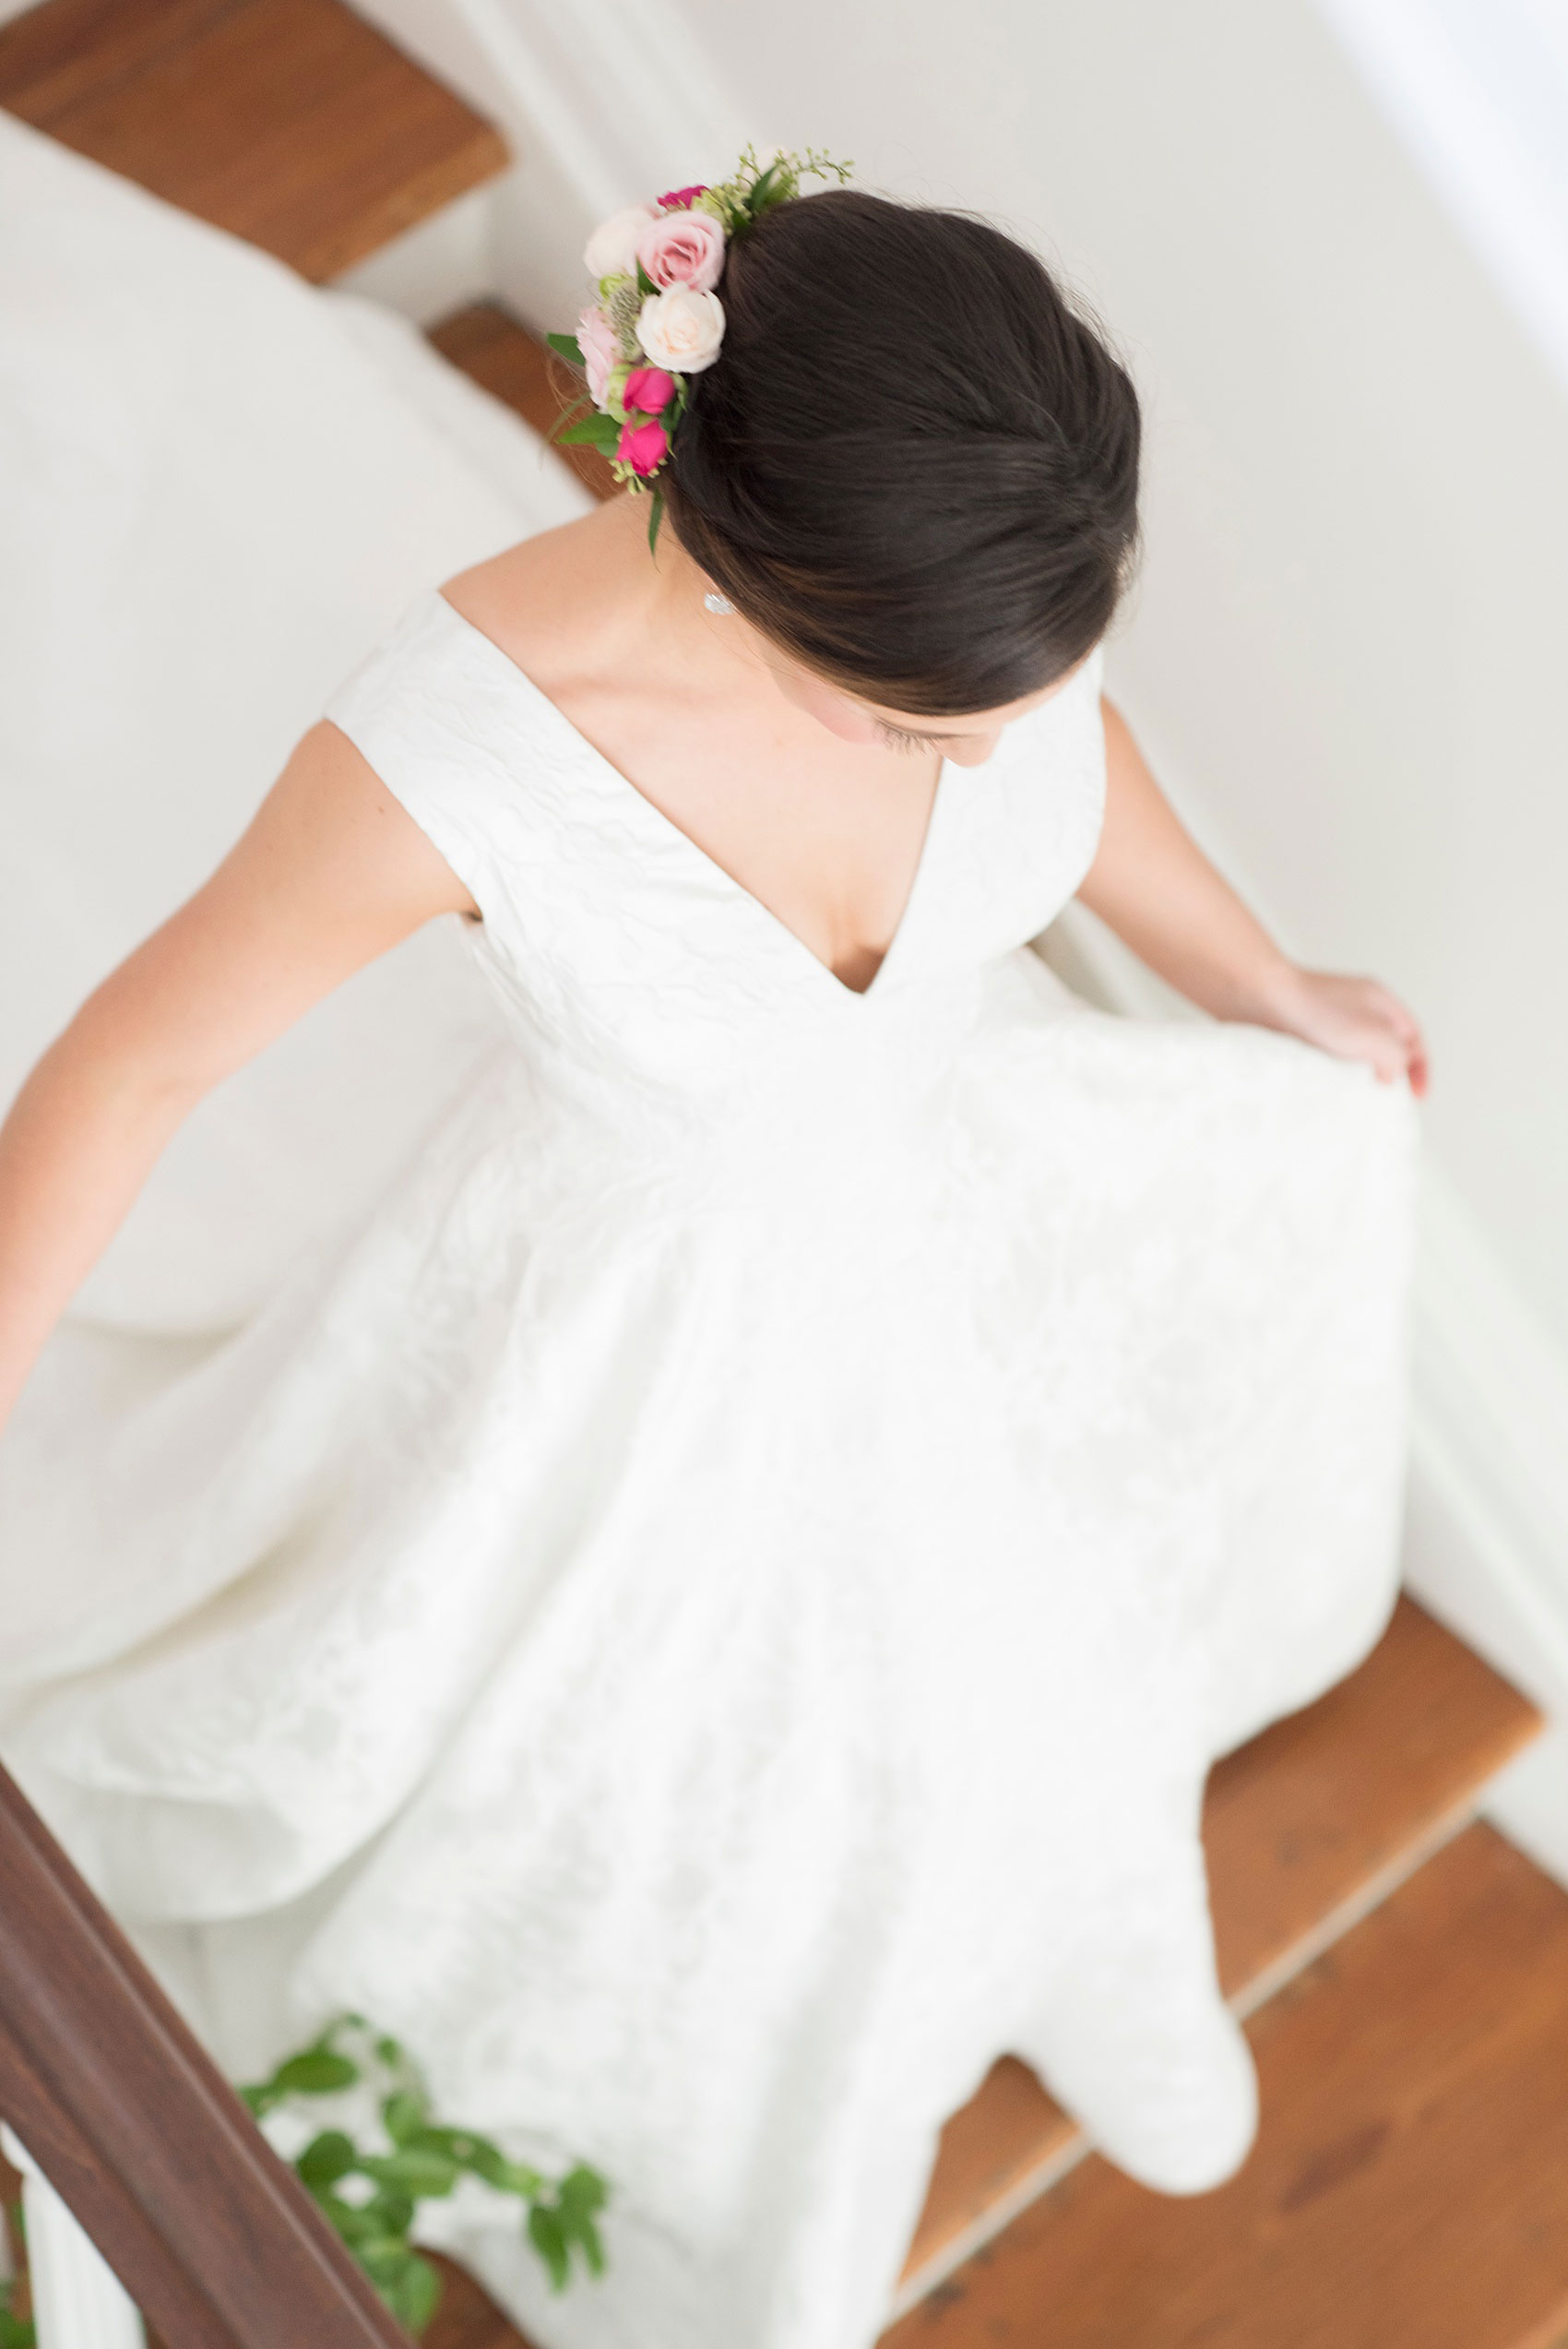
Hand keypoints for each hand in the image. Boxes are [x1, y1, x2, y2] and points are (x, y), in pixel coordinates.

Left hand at [1253, 964, 1428, 1097]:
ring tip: (1356, 1098)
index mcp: (1380, 1000)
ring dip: (1360, 1077)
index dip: (1420, 1068)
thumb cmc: (1315, 1011)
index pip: (1412, 1037)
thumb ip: (1396, 1057)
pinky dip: (1334, 1074)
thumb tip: (1393, 1075)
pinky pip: (1329, 1057)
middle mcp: (1357, 1006)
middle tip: (1385, 1101)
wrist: (1260, 998)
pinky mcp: (1304, 1031)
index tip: (1416, 1096)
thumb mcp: (1373, 1036)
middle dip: (1390, 1074)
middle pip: (1386, 1046)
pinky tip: (1328, 1087)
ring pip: (1356, 1054)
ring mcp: (1329, 1018)